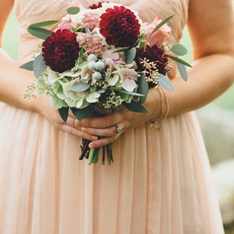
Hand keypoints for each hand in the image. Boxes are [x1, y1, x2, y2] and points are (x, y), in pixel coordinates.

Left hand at [37, 90, 162, 148]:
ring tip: (81, 131)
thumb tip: (95, 89)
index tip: (81, 109)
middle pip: (106, 124)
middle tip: (78, 122)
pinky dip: (102, 142)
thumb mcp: (127, 91)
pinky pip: (113, 138)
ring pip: (109, 133)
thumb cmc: (140, 94)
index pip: (107, 111)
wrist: (155, 105)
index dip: (94, 111)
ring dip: (94, 133)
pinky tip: (91, 145)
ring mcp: (125, 126)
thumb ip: (113, 91)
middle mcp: (124, 118)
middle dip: (91, 123)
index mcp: (124, 107)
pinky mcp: (124, 130)